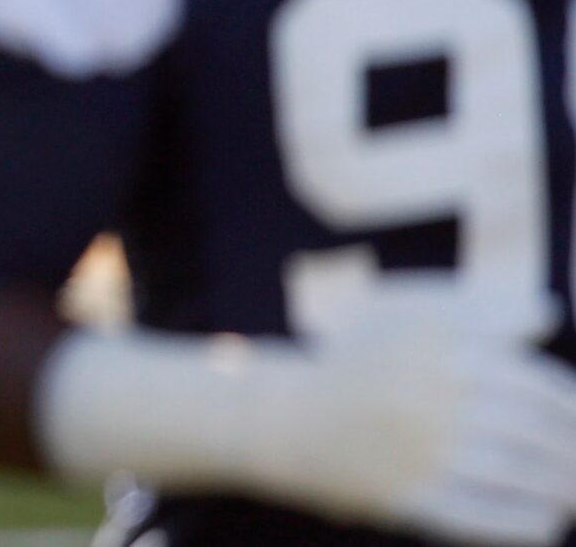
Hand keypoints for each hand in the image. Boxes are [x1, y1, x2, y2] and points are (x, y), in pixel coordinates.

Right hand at [246, 307, 575, 543]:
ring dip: (558, 488)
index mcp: (439, 351)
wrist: (285, 418)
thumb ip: (482, 311)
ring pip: (514, 474)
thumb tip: (551, 308)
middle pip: (531, 432)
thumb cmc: (359, 363)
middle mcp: (432, 399)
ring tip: (571, 495)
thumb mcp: (408, 318)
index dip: (570, 407)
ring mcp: (419, 451)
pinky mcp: (407, 498)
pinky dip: (521, 523)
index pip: (535, 385)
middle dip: (571, 453)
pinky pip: (481, 517)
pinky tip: (546, 523)